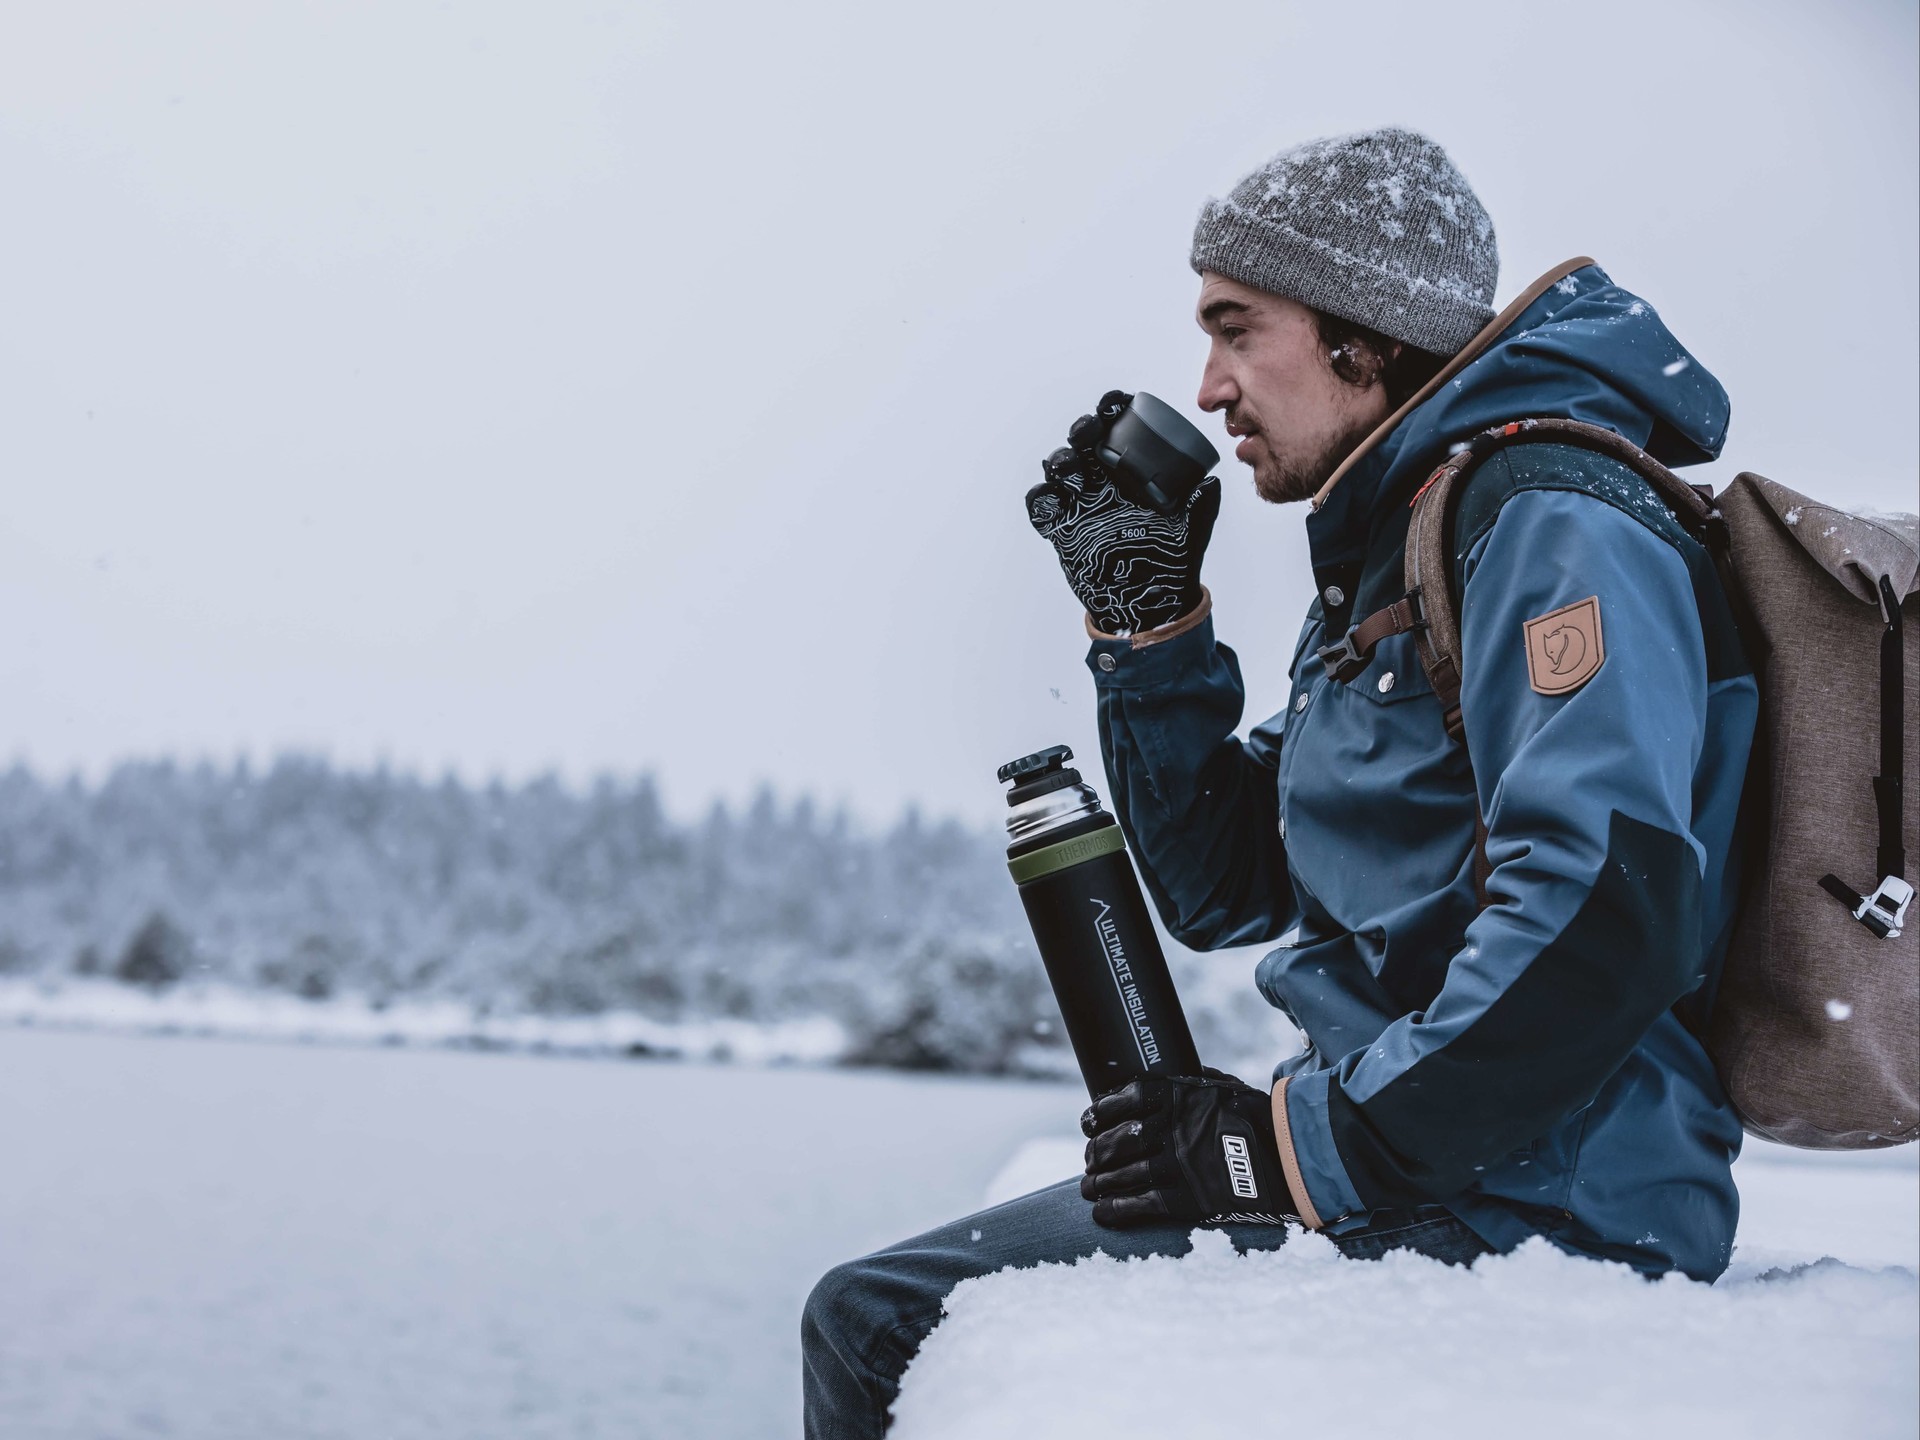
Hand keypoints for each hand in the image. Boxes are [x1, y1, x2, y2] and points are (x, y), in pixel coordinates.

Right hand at [1025, 391, 1219, 634]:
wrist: (1149, 606)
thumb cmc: (1171, 565)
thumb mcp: (1191, 531)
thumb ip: (1200, 505)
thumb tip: (1211, 481)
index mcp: (1133, 474)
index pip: (1119, 432)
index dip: (1113, 411)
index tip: (1116, 404)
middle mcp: (1104, 483)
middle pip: (1084, 443)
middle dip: (1083, 429)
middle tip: (1090, 431)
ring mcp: (1080, 504)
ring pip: (1059, 470)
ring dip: (1060, 461)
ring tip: (1069, 467)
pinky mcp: (1061, 530)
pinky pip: (1041, 507)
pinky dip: (1040, 499)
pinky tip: (1051, 499)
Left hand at [1080, 1070, 1296, 1227]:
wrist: (1290, 1157)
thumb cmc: (1258, 1118)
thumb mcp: (1223, 1087)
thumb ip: (1190, 1083)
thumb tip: (1164, 1079)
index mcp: (1176, 1096)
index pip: (1120, 1101)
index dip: (1098, 1114)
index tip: (1089, 1123)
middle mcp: (1170, 1129)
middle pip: (1114, 1141)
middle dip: (1096, 1153)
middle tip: (1092, 1159)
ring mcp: (1176, 1166)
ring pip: (1120, 1175)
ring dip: (1098, 1183)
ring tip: (1091, 1186)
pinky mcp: (1186, 1200)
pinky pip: (1138, 1206)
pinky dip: (1114, 1210)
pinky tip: (1102, 1211)